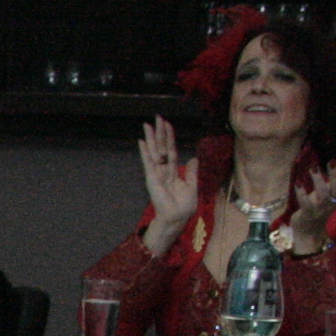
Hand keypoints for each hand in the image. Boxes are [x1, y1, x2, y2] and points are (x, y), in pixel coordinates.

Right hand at [134, 118, 199, 238]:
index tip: (168, 124)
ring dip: (151, 137)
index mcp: (173, 171)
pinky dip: (145, 152)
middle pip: (161, 147)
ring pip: (155, 151)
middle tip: (157, 117)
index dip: (170, 137)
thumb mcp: (192, 186)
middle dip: (159, 132)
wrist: (176, 218)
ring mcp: (156, 173)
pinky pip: (149, 162)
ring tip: (147, 124)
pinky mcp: (152, 178)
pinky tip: (142, 141)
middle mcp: (163, 170)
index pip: (171, 150)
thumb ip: (191, 172)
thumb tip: (194, 158)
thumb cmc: (184, 206)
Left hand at [291, 158, 335, 230]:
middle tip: (332, 161)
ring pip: (322, 195)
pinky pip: (305, 203)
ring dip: (318, 181)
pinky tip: (298, 183)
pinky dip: (302, 193)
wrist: (309, 233)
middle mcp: (331, 203)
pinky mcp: (307, 214)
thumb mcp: (331, 192)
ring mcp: (319, 209)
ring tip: (313, 168)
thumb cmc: (321, 209)